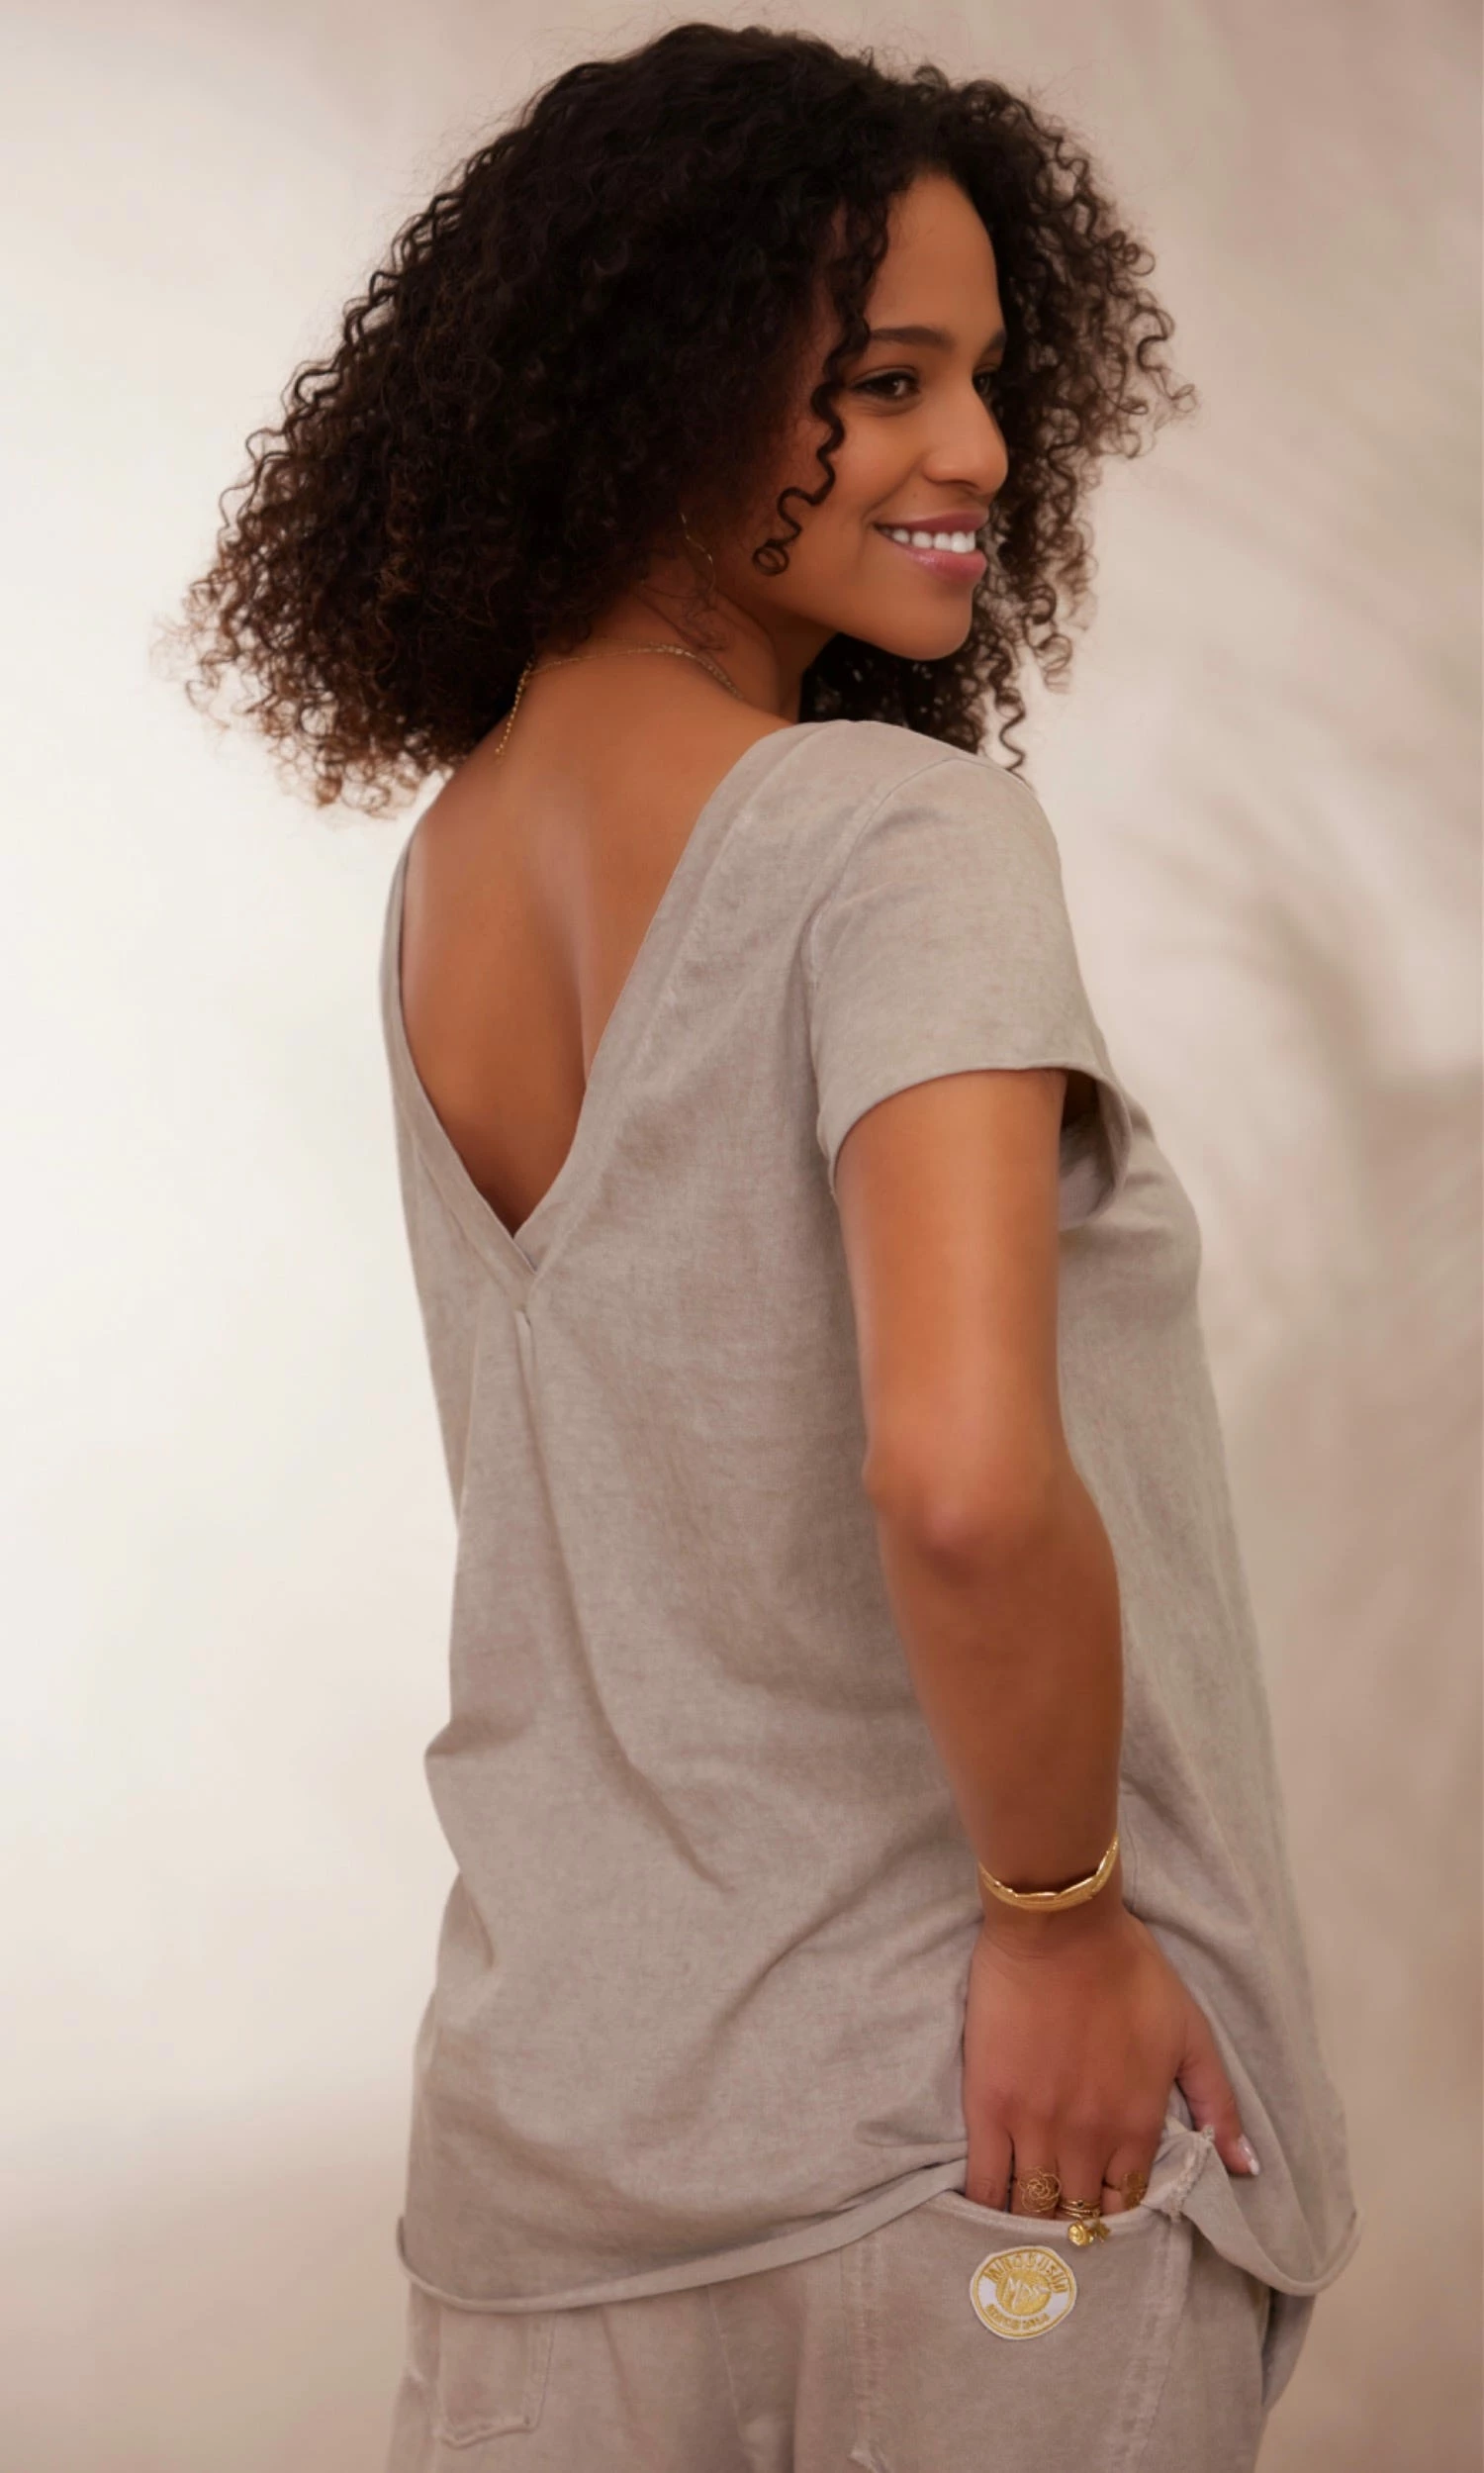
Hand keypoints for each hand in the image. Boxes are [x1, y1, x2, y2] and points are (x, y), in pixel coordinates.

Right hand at [962, 1893, 1258, 2217]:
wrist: (1060, 1927)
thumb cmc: (1128, 1971)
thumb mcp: (1191, 2034)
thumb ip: (1219, 2105)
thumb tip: (1248, 2169)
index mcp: (1137, 2126)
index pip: (1125, 2203)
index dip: (1113, 2215)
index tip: (1101, 2213)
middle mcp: (1087, 2139)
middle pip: (1077, 2215)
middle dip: (1072, 2227)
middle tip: (1060, 2226)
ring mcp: (1034, 2126)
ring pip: (1031, 2209)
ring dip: (1030, 2226)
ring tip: (1022, 2234)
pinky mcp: (988, 2106)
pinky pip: (984, 2181)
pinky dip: (985, 2207)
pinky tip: (982, 2216)